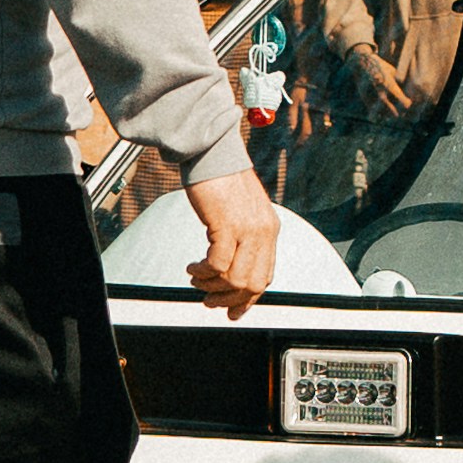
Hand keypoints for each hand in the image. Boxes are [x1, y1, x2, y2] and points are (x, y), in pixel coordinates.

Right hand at [187, 156, 282, 316]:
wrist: (213, 153)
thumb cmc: (222, 179)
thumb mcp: (242, 212)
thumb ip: (243, 236)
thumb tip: (229, 267)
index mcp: (270, 229)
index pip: (266, 276)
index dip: (249, 299)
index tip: (232, 310)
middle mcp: (264, 231)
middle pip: (253, 284)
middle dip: (229, 299)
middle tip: (209, 299)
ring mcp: (248, 229)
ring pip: (236, 279)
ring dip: (212, 286)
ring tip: (196, 278)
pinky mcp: (228, 225)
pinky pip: (218, 264)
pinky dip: (204, 272)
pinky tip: (193, 267)